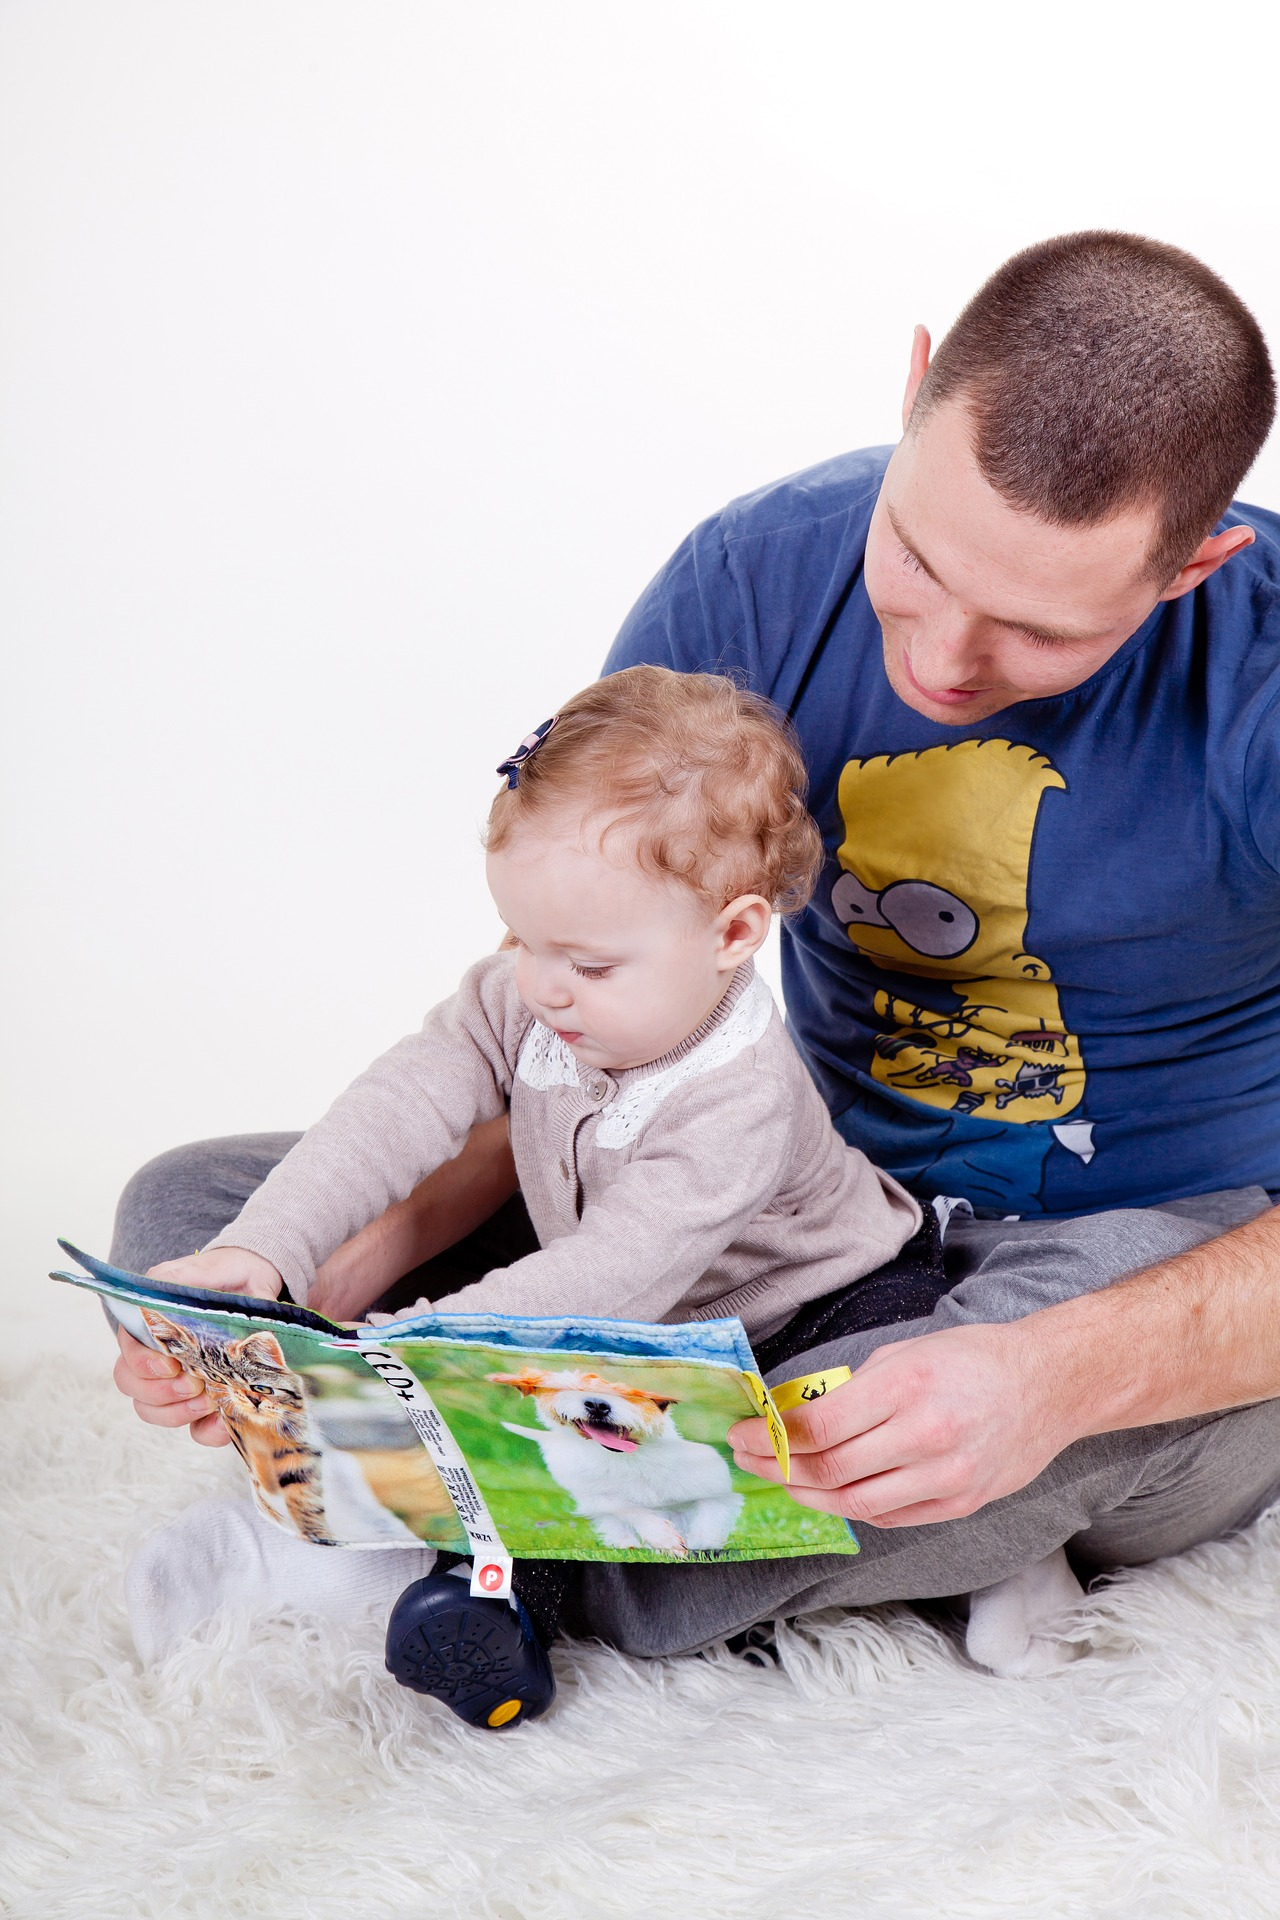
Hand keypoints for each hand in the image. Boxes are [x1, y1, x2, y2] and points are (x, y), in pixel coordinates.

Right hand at [110, 1246, 283, 1446]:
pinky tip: (225, 1421)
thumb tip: (155, 1300)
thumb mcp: (200, 1269)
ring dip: (178, 1413)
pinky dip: (208, 1431)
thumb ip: (176, 1280)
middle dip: (160, 1393)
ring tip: (209, 1399)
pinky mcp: (207, 1401)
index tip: (171, 1364)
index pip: (127, 1355)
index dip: (143, 1365)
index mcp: (148, 1328)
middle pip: (133, 1388)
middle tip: (193, 1383)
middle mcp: (157, 1358)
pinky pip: (197, 1430)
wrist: (257, 1283)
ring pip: (155, 1412)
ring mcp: (180, 1382)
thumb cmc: (224, 1275)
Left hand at [729, 1322, 1073, 1527]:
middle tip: (749, 1460)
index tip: (742, 1434)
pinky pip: (888, 1516)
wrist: (1049, 1385)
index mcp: (907, 1386)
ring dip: (807, 1495)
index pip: (818, 1427)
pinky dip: (851, 1506)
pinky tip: (830, 1491)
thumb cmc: (974, 1359)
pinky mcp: (960, 1503)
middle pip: (829, 1470)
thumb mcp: (906, 1352)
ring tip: (781, 1480)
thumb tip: (795, 1416)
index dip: (770, 1437)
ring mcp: (946, 1476)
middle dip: (777, 1468)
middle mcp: (926, 1435)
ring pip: (854, 1503)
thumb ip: (853, 1389)